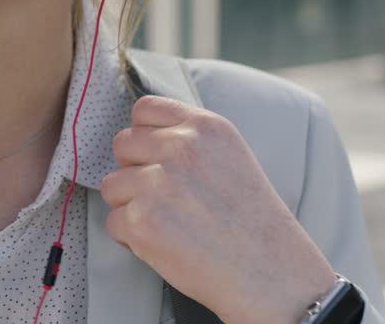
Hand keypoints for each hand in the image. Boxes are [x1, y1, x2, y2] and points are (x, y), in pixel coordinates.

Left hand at [100, 96, 335, 323]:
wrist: (272, 275)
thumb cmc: (252, 222)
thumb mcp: (231, 156)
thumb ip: (188, 139)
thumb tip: (140, 137)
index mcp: (204, 127)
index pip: (144, 110)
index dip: (145, 136)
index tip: (157, 159)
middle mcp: (179, 148)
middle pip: (122, 145)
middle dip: (135, 171)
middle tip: (166, 199)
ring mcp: (158, 184)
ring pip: (112, 186)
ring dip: (131, 206)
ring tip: (170, 223)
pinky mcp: (142, 222)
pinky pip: (114, 223)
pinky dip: (133, 239)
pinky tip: (166, 244)